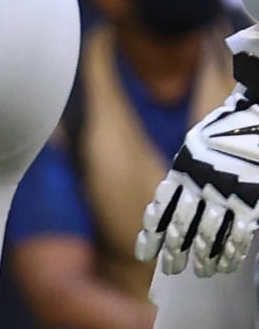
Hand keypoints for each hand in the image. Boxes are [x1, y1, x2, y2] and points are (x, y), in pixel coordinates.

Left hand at [136, 85, 258, 276]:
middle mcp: (201, 183)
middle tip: (171, 269)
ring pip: (208, 235)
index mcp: (184, 168)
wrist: (254, 119)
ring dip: (203, 257)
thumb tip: (169, 206)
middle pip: (182, 225)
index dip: (152, 232)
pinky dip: (230, 253)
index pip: (162, 206)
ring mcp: (226, 194)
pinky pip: (238, 235)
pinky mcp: (250, 203)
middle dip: (174, 251)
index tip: (143, 251)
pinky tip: (225, 265)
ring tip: (200, 271)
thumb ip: (185, 175)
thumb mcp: (195, 148)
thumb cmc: (224, 133)